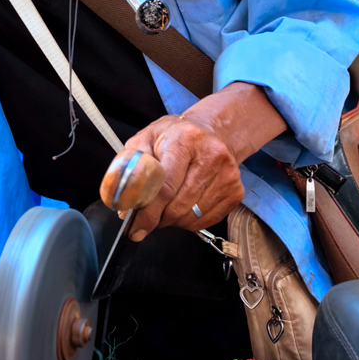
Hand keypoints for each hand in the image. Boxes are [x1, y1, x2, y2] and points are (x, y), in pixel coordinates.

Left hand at [113, 82, 286, 239]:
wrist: (214, 132)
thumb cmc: (175, 137)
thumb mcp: (146, 138)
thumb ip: (130, 166)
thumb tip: (122, 201)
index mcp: (184, 140)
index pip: (165, 187)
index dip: (148, 212)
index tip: (135, 228)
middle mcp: (211, 156)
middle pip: (178, 206)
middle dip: (158, 219)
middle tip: (148, 218)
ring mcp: (228, 175)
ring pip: (192, 217)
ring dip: (173, 220)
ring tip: (166, 207)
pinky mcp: (236, 191)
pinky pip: (206, 221)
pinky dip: (189, 221)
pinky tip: (183, 207)